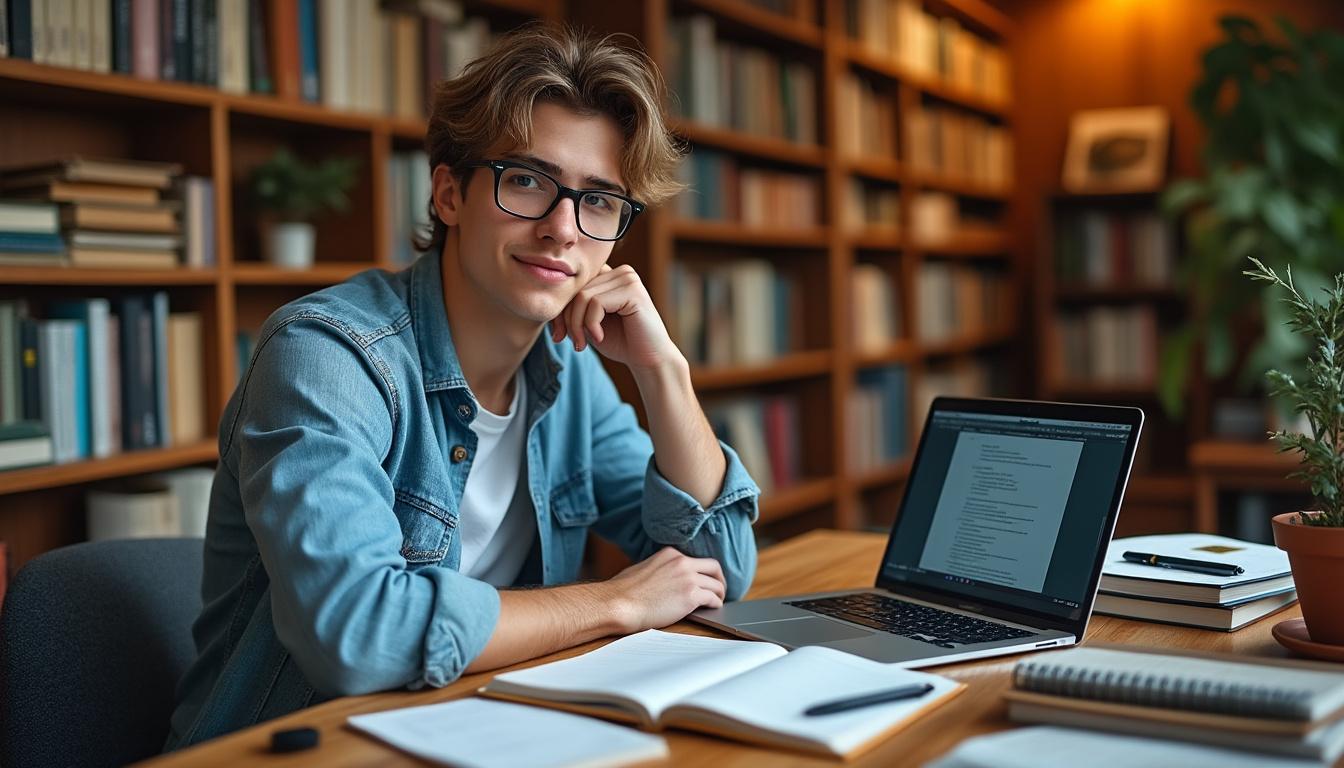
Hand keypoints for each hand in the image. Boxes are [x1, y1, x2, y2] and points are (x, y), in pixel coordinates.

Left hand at [551, 264, 680, 371]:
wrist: (649, 360)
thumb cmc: (621, 342)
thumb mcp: (589, 323)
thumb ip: (573, 308)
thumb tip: (548, 301)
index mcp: (609, 276)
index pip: (573, 285)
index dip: (561, 310)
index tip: (559, 335)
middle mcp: (620, 272)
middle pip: (576, 290)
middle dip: (567, 320)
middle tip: (574, 344)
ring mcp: (628, 278)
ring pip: (582, 297)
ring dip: (577, 325)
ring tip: (583, 344)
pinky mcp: (632, 290)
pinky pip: (595, 303)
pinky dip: (591, 325)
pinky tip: (599, 338)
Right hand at [601, 547, 726, 632]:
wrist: (619, 603)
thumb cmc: (623, 591)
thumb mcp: (643, 569)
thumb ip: (659, 570)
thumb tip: (664, 581)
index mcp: (670, 554)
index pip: (695, 560)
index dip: (703, 571)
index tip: (704, 580)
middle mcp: (682, 562)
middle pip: (713, 567)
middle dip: (719, 578)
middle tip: (719, 589)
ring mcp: (688, 578)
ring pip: (716, 584)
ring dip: (719, 594)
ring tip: (718, 601)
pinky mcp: (691, 595)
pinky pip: (713, 598)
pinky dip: (716, 604)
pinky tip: (714, 608)